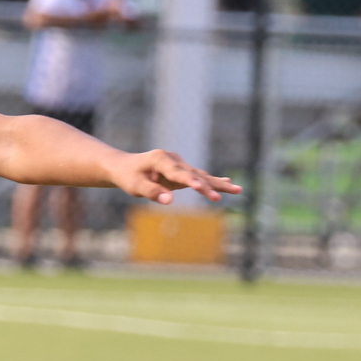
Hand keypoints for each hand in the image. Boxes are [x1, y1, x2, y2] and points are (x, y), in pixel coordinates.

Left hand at [109, 150, 240, 203]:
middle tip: (231, 190)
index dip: (190, 181)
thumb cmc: (127, 176)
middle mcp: (172, 159)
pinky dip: (211, 182)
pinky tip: (227, 182)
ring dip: (218, 183)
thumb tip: (170, 201)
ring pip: (200, 175)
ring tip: (237, 189)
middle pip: (194, 174)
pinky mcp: (180, 171)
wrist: (123, 167)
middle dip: (212, 184)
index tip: (201, 188)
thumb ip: (152, 192)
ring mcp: (178, 164)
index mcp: (160, 159)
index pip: (178, 173)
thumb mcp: (135, 186)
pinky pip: (197, 178)